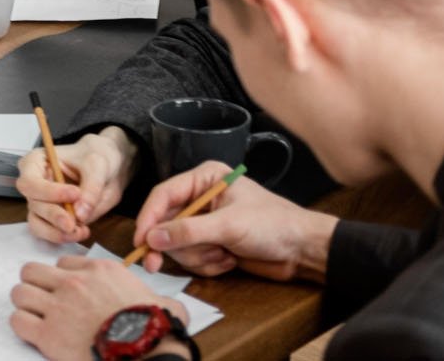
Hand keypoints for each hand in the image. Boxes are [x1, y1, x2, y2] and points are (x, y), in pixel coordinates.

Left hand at [10, 255, 187, 360]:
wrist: (148, 351)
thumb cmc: (157, 330)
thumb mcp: (164, 303)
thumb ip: (159, 297)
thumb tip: (170, 306)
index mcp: (100, 271)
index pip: (63, 264)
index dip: (63, 279)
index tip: (68, 293)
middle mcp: (74, 283)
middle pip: (32, 271)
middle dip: (35, 286)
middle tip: (44, 302)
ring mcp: (59, 306)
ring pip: (20, 292)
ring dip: (26, 305)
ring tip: (36, 317)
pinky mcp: (48, 333)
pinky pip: (18, 320)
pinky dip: (23, 327)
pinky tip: (35, 334)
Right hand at [18, 126, 138, 242]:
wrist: (108, 168)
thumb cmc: (96, 157)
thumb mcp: (98, 165)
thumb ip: (91, 188)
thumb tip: (80, 215)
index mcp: (35, 162)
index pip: (30, 181)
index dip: (49, 191)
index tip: (75, 194)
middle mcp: (34, 184)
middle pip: (33, 204)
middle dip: (54, 215)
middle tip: (74, 223)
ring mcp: (41, 203)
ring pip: (37, 223)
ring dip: (56, 231)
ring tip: (80, 231)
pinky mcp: (51, 219)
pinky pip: (49, 232)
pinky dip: (62, 236)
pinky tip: (81, 232)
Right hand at [134, 160, 337, 280]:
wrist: (304, 251)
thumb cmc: (274, 225)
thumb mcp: (229, 226)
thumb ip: (188, 231)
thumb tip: (152, 239)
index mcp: (205, 178)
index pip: (164, 195)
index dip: (148, 218)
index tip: (140, 241)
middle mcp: (200, 198)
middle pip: (165, 223)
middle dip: (173, 245)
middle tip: (155, 264)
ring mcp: (205, 222)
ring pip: (177, 244)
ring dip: (198, 256)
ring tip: (224, 255)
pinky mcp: (211, 243)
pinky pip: (192, 258)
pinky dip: (208, 264)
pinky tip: (229, 260)